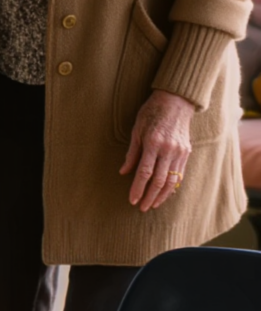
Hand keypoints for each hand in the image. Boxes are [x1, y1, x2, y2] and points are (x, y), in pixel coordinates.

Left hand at [120, 90, 196, 211]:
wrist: (176, 102)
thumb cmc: (151, 113)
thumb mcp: (136, 130)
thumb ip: (131, 153)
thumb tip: (123, 172)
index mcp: (153, 143)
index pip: (145, 172)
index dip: (138, 188)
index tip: (132, 200)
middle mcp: (169, 149)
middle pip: (159, 180)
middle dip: (150, 196)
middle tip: (142, 208)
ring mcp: (180, 152)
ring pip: (172, 180)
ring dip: (162, 195)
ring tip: (153, 205)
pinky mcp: (187, 152)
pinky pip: (180, 173)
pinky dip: (172, 186)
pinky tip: (165, 194)